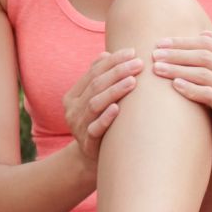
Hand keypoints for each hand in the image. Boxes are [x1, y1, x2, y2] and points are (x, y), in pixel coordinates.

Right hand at [62, 48, 146, 167]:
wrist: (91, 159)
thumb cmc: (99, 124)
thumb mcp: (96, 100)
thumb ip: (97, 79)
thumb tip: (105, 53)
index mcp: (73, 96)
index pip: (93, 72)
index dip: (112, 61)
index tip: (132, 52)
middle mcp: (72, 110)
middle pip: (95, 85)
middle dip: (118, 72)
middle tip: (138, 63)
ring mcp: (78, 126)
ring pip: (95, 104)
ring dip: (114, 90)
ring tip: (133, 80)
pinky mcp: (87, 143)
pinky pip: (95, 129)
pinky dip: (106, 118)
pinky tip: (118, 108)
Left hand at [151, 31, 211, 163]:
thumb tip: (204, 32)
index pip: (208, 44)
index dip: (182, 43)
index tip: (159, 44)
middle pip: (205, 58)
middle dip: (177, 55)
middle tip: (154, 56)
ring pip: (205, 74)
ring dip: (178, 70)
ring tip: (157, 69)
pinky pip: (209, 95)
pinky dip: (190, 88)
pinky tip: (174, 85)